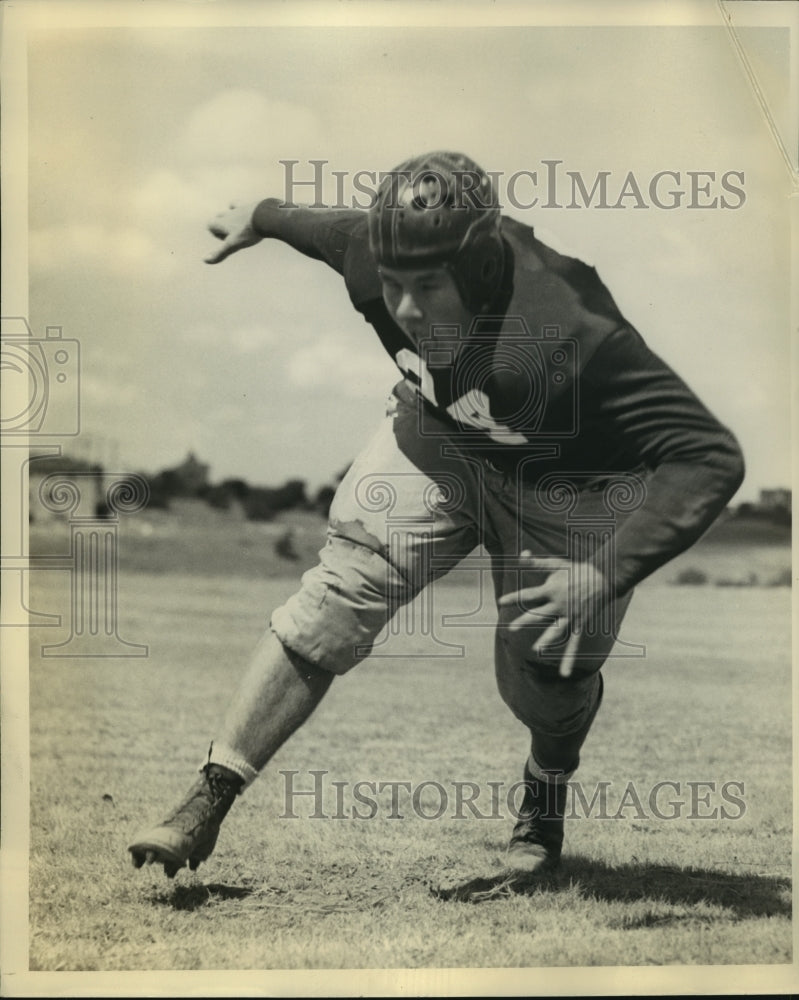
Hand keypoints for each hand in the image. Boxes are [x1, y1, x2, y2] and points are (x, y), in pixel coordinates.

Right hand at [205, 201, 261, 263]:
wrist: (266, 217)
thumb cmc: (248, 232)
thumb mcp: (233, 245)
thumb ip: (220, 253)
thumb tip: (205, 260)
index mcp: (223, 222)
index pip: (210, 225)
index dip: (216, 233)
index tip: (226, 240)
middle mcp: (230, 213)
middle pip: (220, 216)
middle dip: (223, 225)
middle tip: (234, 235)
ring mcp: (242, 207)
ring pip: (233, 208)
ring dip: (234, 215)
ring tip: (243, 225)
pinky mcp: (253, 204)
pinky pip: (248, 205)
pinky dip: (248, 210)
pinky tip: (256, 218)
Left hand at [497, 552, 609, 677]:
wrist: (604, 577)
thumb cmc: (577, 570)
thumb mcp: (556, 563)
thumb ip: (537, 562)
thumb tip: (521, 554)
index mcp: (552, 589)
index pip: (528, 595)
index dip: (514, 598)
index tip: (501, 602)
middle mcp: (559, 604)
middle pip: (539, 614)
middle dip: (525, 621)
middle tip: (511, 628)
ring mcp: (570, 616)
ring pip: (556, 630)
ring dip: (547, 640)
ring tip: (536, 650)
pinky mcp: (579, 624)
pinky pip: (574, 644)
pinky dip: (569, 659)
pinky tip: (564, 674)